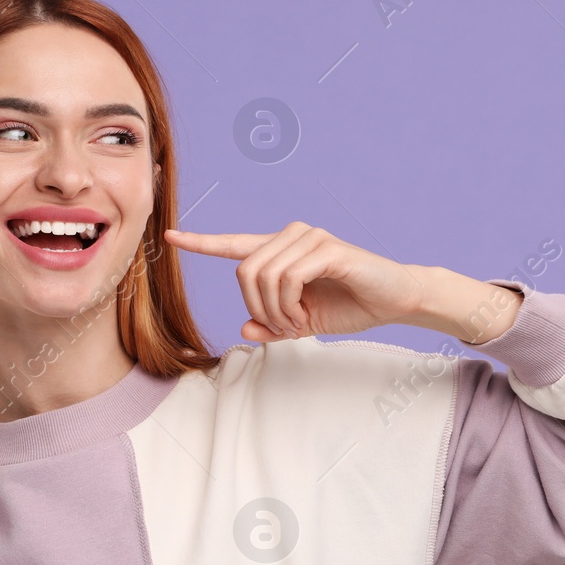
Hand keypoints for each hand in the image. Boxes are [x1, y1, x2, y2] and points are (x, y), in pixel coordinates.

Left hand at [164, 222, 426, 340]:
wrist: (393, 300)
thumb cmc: (348, 306)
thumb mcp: (301, 323)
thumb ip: (270, 326)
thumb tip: (243, 328)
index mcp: (280, 250)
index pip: (234, 244)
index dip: (201, 242)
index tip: (171, 236)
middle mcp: (291, 236)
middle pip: (243, 272)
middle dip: (257, 308)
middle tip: (283, 326)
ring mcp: (309, 238)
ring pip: (263, 277)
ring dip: (276, 312)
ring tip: (298, 322)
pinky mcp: (327, 248)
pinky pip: (288, 278)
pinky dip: (290, 305)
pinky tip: (305, 316)